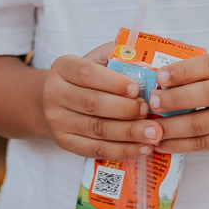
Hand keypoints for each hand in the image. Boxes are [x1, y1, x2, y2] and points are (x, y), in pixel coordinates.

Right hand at [41, 46, 164, 160]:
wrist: (57, 100)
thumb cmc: (87, 77)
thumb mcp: (97, 60)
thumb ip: (118, 59)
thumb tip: (150, 67)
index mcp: (63, 67)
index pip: (87, 74)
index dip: (113, 82)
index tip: (137, 89)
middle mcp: (55, 93)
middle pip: (92, 103)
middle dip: (124, 109)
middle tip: (148, 111)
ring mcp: (57, 120)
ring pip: (96, 129)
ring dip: (128, 133)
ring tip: (153, 133)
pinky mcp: (64, 142)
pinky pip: (96, 149)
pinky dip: (122, 150)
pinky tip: (143, 148)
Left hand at [149, 52, 208, 152]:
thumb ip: (195, 71)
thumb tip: (156, 79)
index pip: (207, 66)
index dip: (183, 71)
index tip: (160, 76)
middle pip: (205, 96)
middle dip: (175, 99)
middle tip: (152, 102)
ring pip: (200, 124)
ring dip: (172, 127)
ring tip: (150, 127)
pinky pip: (201, 144)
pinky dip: (178, 145)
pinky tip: (161, 143)